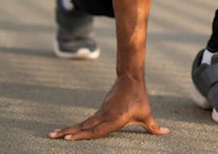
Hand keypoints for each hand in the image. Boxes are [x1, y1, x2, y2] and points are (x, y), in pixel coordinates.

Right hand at [48, 74, 168, 140]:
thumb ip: (154, 127)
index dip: (82, 135)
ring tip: (51, 135)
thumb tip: (167, 133)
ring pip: (82, 124)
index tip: (67, 139)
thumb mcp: (146, 114)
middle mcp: (104, 116)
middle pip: (84, 127)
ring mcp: (100, 113)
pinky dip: (74, 127)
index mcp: (115, 119)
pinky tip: (65, 132)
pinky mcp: (99, 111)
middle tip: (51, 137)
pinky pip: (85, 121)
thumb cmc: (140, 98)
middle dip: (67, 134)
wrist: (130, 79)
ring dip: (67, 130)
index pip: (96, 130)